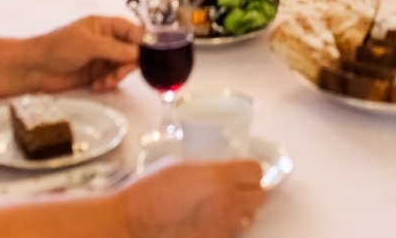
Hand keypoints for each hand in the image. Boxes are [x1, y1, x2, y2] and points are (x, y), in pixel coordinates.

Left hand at [20, 15, 139, 92]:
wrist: (35, 69)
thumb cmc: (59, 48)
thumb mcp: (89, 45)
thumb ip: (115, 49)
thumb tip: (139, 53)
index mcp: (105, 25)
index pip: (133, 31)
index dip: (141, 43)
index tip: (144, 57)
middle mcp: (107, 40)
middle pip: (132, 50)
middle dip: (128, 63)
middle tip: (119, 74)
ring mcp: (102, 57)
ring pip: (123, 66)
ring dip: (117, 75)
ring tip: (105, 83)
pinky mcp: (96, 73)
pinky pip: (113, 78)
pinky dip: (109, 83)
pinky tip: (97, 86)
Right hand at [115, 160, 265, 237]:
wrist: (134, 219)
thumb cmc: (150, 189)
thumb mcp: (182, 165)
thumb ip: (210, 168)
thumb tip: (225, 170)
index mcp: (218, 175)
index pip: (257, 171)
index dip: (250, 172)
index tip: (243, 174)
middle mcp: (226, 200)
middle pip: (260, 197)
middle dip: (250, 193)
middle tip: (235, 191)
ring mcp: (222, 225)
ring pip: (248, 218)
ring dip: (239, 213)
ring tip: (218, 209)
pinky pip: (231, 234)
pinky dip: (224, 229)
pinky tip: (208, 222)